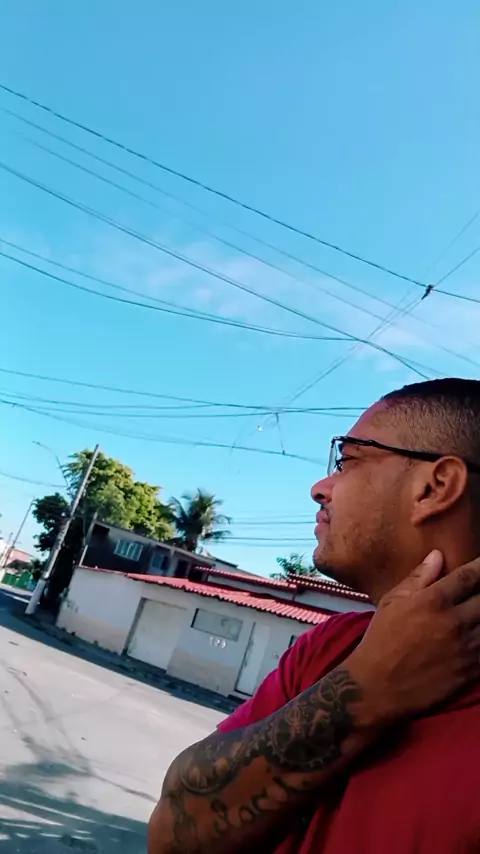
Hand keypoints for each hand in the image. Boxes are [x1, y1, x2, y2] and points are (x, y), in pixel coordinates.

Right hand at [345, 550, 479, 725]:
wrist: (378, 688)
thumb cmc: (381, 640)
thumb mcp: (392, 602)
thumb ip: (418, 578)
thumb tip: (437, 556)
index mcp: (434, 601)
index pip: (470, 576)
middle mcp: (455, 622)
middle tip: (478, 593)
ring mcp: (467, 649)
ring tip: (476, 613)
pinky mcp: (472, 672)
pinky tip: (476, 635)